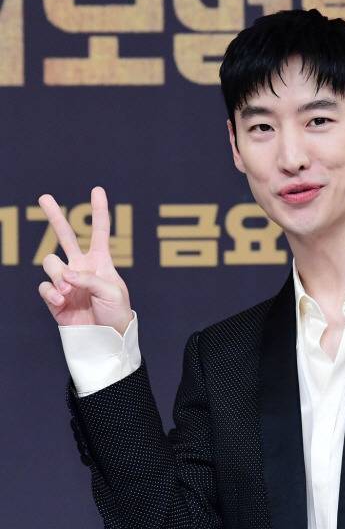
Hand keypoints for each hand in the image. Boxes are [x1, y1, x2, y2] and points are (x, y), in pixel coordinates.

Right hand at [37, 187, 132, 333]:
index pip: (100, 231)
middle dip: (54, 216)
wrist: (106, 339)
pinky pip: (44, 286)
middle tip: (43, 197)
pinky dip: (51, 292)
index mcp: (101, 262)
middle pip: (65, 236)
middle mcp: (81, 267)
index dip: (99, 210)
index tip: (97, 189)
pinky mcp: (55, 298)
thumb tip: (65, 275)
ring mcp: (66, 281)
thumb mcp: (112, 292)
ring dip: (57, 274)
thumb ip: (90, 279)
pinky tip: (61, 300)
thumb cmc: (116, 314)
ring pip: (50, 262)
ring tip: (67, 290)